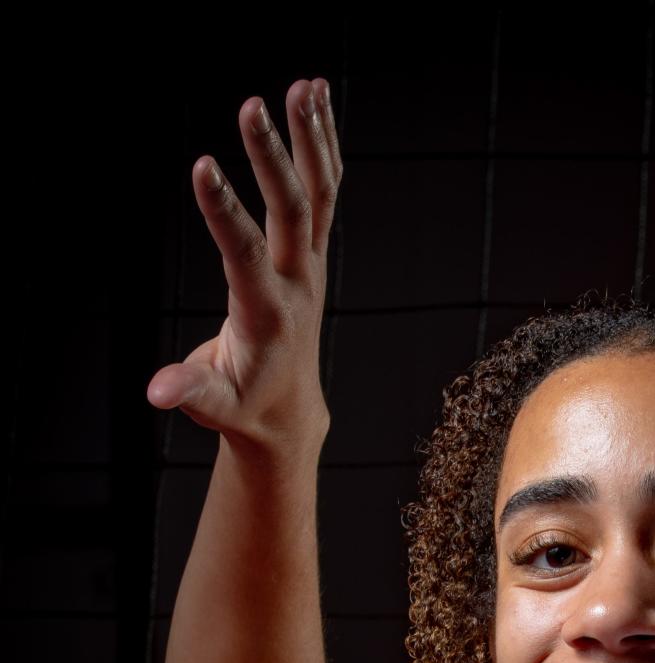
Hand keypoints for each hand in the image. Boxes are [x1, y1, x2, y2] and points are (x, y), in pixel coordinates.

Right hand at [146, 79, 340, 445]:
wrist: (288, 412)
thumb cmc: (243, 403)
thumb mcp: (214, 404)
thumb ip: (189, 390)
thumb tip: (157, 393)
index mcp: (267, 315)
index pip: (245, 255)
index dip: (224, 211)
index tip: (201, 165)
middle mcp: (298, 284)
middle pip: (292, 212)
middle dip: (272, 159)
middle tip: (251, 105)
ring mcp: (311, 265)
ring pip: (319, 194)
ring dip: (312, 138)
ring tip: (302, 85)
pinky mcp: (312, 254)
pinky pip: (324, 192)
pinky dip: (323, 145)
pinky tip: (314, 97)